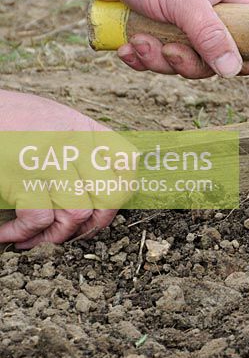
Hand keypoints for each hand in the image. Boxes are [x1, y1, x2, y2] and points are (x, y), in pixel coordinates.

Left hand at [0, 0, 248, 77]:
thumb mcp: (184, 0)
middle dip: (188, 61)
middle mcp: (210, 7)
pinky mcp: (156, 28)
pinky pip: (159, 57)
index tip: (225, 66)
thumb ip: (211, 36)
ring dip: (159, 59)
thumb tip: (234, 71)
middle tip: (169, 51)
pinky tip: (127, 46)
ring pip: (185, 60)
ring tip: (138, 42)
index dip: (245, 54)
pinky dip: (142, 57)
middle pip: (216, 56)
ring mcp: (182, 19)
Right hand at [0, 91, 131, 247]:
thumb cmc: (11, 118)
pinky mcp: (21, 176)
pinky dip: (24, 234)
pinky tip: (8, 234)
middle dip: (95, 223)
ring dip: (56, 235)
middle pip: (110, 195)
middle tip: (73, 232)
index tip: (103, 207)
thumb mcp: (57, 120)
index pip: (127, 162)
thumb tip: (99, 182)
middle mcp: (74, 143)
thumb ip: (82, 145)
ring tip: (37, 239)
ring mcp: (50, 160)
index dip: (122, 189)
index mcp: (86, 129)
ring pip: (77, 213)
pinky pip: (38, 219)